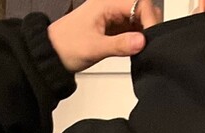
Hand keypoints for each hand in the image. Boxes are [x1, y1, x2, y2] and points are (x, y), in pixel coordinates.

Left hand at [47, 0, 162, 73]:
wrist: (52, 54)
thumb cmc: (66, 46)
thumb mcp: (94, 48)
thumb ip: (120, 45)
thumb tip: (142, 41)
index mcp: (105, 3)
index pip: (139, 3)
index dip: (149, 19)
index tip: (152, 37)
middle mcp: (109, 6)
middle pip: (140, 9)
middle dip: (148, 26)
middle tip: (149, 44)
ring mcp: (111, 17)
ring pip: (137, 20)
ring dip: (142, 33)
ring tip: (141, 49)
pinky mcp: (111, 28)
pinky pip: (130, 30)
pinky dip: (135, 39)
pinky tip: (134, 50)